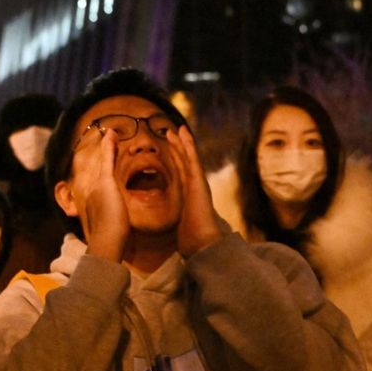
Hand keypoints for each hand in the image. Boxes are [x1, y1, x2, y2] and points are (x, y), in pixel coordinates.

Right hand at [78, 128, 129, 262]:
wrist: (107, 242)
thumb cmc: (111, 240)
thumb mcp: (112, 227)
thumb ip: (112, 222)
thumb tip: (117, 228)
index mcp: (94, 199)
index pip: (99, 179)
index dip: (104, 167)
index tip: (105, 158)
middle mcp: (92, 189)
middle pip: (100, 166)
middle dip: (104, 152)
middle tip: (107, 136)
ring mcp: (98, 185)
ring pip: (104, 161)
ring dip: (107, 145)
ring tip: (110, 132)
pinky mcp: (105, 182)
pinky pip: (108, 159)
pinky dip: (109, 146)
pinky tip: (111, 134)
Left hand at [167, 125, 226, 256]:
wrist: (203, 242)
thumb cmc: (193, 239)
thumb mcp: (183, 229)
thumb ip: (183, 225)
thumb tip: (180, 232)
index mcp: (189, 197)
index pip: (180, 174)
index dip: (175, 161)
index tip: (168, 150)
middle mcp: (194, 187)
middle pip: (184, 162)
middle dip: (177, 147)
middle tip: (170, 132)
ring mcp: (197, 182)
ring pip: (188, 157)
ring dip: (182, 142)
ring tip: (175, 128)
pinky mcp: (198, 180)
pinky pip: (192, 158)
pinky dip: (188, 144)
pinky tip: (183, 133)